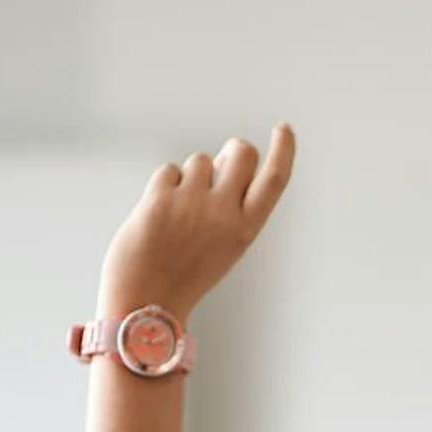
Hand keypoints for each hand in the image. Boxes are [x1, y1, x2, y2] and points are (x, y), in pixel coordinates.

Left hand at [98, 124, 295, 323]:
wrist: (146, 302)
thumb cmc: (185, 272)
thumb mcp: (222, 242)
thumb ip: (231, 201)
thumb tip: (230, 155)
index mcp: (244, 230)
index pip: (274, 181)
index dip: (283, 151)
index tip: (285, 129)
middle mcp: (224, 213)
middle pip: (242, 152)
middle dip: (234, 150)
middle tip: (224, 164)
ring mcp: (192, 204)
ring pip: (199, 161)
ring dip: (191, 177)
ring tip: (180, 213)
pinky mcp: (160, 198)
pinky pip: (168, 171)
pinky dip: (164, 187)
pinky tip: (159, 215)